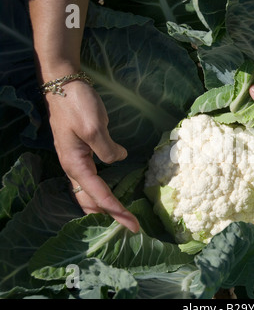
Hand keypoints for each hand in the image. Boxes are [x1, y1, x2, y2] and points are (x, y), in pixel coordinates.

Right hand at [45, 80, 139, 232]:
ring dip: (102, 207)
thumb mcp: (94, 128)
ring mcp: (75, 160)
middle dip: (108, 216)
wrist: (63, 83)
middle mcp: (73, 167)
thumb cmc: (77, 105)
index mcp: (75, 165)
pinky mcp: (80, 152)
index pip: (100, 196)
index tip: (133, 225)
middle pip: (89, 201)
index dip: (117, 212)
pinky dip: (100, 192)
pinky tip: (108, 193)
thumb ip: (107, 150)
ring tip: (118, 218)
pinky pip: (90, 180)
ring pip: (87, 193)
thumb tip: (119, 158)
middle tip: (128, 227)